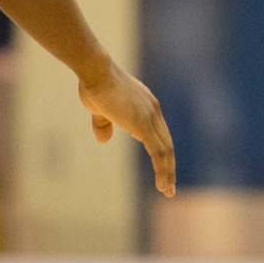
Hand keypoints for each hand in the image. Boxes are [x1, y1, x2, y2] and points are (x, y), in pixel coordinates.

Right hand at [76, 59, 176, 195]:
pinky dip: (163, 170)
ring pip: (166, 151)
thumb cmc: (94, 84)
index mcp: (147, 104)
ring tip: (167, 191)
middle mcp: (153, 110)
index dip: (162, 152)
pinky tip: (162, 184)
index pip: (160, 133)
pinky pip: (158, 153)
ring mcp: (150, 117)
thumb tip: (104, 140)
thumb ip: (104, 124)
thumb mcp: (99, 109)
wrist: (95, 71)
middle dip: (169, 166)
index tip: (163, 167)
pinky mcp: (143, 125)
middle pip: (167, 143)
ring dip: (168, 172)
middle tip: (169, 186)